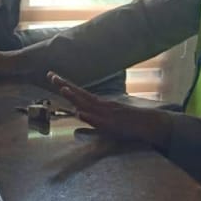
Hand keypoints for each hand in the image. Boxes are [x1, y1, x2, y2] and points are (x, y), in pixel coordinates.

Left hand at [48, 72, 172, 148]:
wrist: (150, 124)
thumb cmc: (128, 123)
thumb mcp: (106, 117)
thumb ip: (92, 115)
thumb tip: (77, 112)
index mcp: (99, 104)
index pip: (79, 92)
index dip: (65, 84)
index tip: (52, 75)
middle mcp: (101, 105)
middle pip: (80, 94)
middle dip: (65, 85)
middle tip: (50, 75)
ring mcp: (107, 114)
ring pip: (89, 104)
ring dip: (76, 97)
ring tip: (63, 89)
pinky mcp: (113, 125)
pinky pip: (99, 121)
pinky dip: (89, 116)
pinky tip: (80, 113)